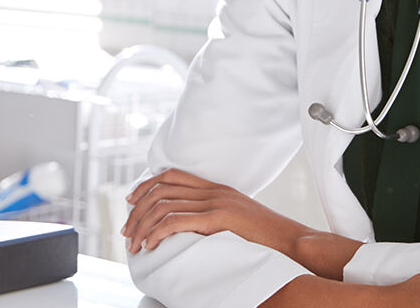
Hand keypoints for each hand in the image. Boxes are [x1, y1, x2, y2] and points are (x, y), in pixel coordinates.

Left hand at [121, 169, 307, 257]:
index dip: (145, 186)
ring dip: (143, 226)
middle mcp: (214, 190)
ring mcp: (216, 202)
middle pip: (161, 189)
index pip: (171, 176)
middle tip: (127, 231)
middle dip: (137, 210)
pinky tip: (151, 244)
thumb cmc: (266, 238)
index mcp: (216, 187)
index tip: (130, 202)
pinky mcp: (219, 218)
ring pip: (164, 206)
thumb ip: (214, 216)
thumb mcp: (236, 220)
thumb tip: (190, 227)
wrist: (293, 242)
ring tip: (134, 244)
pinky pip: (177, 221)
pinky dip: (157, 232)